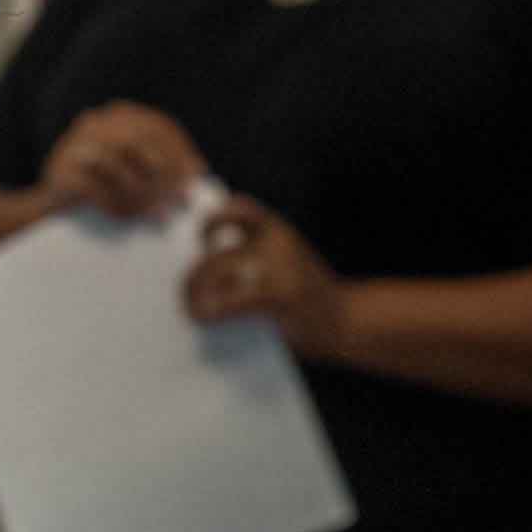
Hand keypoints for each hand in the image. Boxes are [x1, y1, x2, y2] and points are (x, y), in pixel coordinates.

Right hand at [40, 102, 204, 223]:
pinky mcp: (58, 173)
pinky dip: (112, 204)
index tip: (197, 176)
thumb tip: (198, 169)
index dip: (180, 151)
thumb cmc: (106, 191)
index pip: (156, 126)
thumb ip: (165, 167)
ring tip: (159, 217)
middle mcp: (94, 124)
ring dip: (141, 193)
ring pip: (114, 162)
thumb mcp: (138, 173)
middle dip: (165, 175)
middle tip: (182, 203)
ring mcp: (72, 146)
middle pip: (137, 142)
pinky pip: (91, 187)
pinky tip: (125, 219)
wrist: (53, 211)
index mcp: (117, 115)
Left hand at [180, 194, 345, 357]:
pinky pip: (229, 301)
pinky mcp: (277, 295)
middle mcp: (277, 242)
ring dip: (194, 291)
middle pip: (216, 252)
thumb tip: (199, 269)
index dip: (212, 221)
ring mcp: (278, 267)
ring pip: (215, 270)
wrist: (347, 322)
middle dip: (193, 275)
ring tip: (191, 309)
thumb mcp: (288, 265)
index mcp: (278, 231)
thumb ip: (255, 258)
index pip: (239, 210)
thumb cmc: (309, 298)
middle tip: (184, 293)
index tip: (201, 241)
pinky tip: (203, 319)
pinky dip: (210, 311)